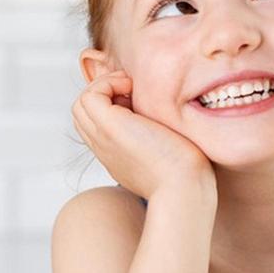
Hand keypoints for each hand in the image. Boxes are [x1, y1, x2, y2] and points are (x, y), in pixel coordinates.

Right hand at [71, 69, 215, 200]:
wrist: (185, 189)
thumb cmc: (189, 176)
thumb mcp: (172, 154)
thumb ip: (163, 140)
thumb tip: (173, 126)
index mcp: (118, 155)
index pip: (98, 123)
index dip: (114, 104)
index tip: (141, 102)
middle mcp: (105, 148)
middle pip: (84, 111)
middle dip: (107, 92)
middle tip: (136, 92)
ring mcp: (104, 138)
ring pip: (83, 102)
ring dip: (107, 86)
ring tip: (135, 90)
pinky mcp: (110, 127)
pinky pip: (92, 94)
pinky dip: (110, 83)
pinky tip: (136, 90)